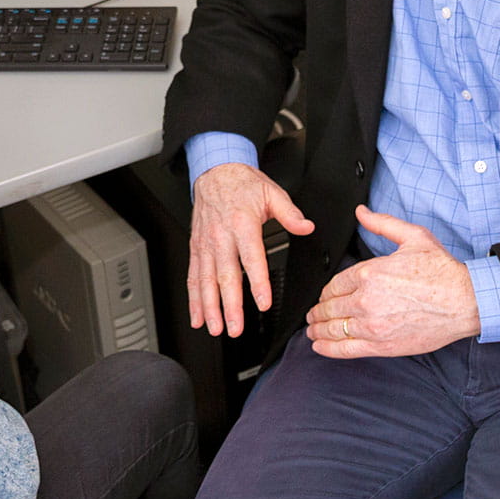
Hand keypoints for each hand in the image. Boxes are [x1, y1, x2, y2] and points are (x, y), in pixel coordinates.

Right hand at [188, 162, 313, 337]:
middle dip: (229, 305)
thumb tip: (306, 227)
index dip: (257, 282)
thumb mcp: (272, 192)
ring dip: (209, 306)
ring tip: (214, 328)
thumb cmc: (242, 184)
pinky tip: (197, 316)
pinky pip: (193, 275)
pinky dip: (193, 298)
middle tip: (235, 328)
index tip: (263, 301)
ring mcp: (206, 244)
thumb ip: (290, 213)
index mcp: (242, 223)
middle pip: (225, 275)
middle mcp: (221, 236)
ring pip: (205, 280)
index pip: (252, 258)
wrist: (215, 171)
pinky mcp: (196, 248)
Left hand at [305, 205, 480, 357]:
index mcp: (370, 274)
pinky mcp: (381, 346)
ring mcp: (372, 325)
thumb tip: (362, 213)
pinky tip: (319, 346)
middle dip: (318, 311)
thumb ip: (382, 224)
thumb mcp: (412, 237)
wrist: (465, 301)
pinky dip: (328, 348)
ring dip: (318, 329)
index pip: (334, 284)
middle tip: (313, 313)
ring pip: (333, 328)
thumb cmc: (442, 272)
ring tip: (313, 330)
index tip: (325, 295)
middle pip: (329, 307)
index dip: (326, 291)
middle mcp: (366, 300)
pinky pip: (345, 349)